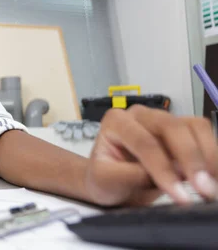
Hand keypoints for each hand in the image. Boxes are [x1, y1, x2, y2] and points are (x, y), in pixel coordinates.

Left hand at [85, 105, 217, 205]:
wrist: (112, 181)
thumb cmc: (105, 178)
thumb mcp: (106, 180)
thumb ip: (131, 175)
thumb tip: (169, 175)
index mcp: (116, 122)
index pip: (144, 142)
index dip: (163, 168)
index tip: (180, 196)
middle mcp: (141, 115)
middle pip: (172, 127)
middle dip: (191, 159)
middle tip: (204, 189)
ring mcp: (163, 119)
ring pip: (194, 126)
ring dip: (208, 156)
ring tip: (212, 187)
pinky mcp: (182, 129)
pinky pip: (203, 133)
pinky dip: (213, 155)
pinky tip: (214, 177)